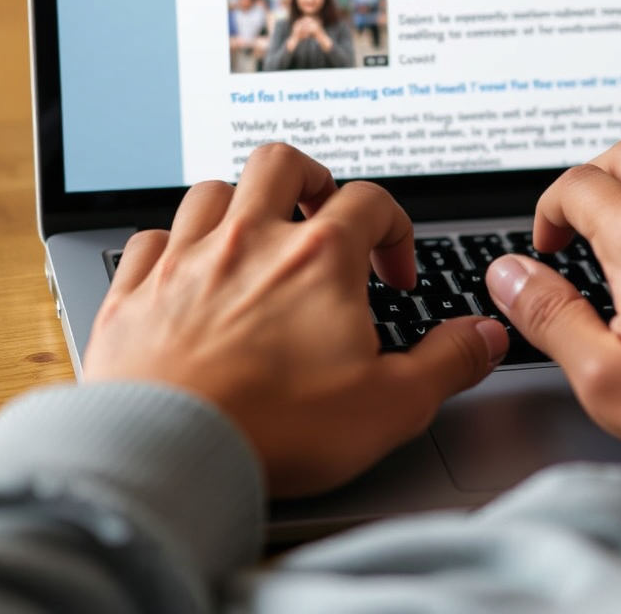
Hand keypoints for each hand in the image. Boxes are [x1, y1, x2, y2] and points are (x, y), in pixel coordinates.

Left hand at [84, 144, 506, 496]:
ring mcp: (187, 262)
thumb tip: (485, 336)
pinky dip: (172, 245)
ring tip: (256, 231)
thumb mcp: (391, 404)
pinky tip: (184, 269)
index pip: (370, 202)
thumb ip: (448, 361)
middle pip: (281, 164)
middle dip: (310, 178)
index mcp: (318, 259)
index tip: (393, 272)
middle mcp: (251, 242)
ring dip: (239, 203)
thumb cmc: (275, 429)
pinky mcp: (134, 295)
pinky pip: (150, 240)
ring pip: (212, 191)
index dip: (394, 227)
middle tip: (322, 209)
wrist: (166, 456)